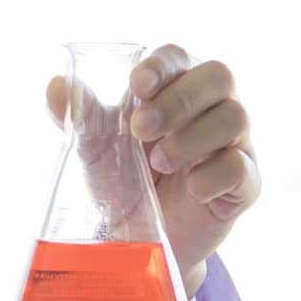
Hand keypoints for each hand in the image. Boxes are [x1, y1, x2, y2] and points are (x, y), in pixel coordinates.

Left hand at [46, 45, 260, 296]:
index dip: (161, 65)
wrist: (136, 243)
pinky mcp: (243, 185)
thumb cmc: (121, 182)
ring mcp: (232, 144)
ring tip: (158, 164)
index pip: (178, 57)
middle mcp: (210, 109)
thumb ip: (80, 116)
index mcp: (174, 89)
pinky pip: (241, 168)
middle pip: (219, 76)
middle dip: (179, 99)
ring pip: (234, 117)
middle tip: (141, 129)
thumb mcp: (94, 149)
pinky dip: (213, 176)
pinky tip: (189, 188)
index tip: (137, 85)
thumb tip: (56, 84)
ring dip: (192, 138)